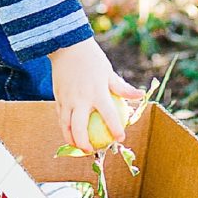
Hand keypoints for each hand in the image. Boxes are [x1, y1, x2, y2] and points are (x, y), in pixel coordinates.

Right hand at [48, 38, 142, 152]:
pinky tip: (70, 132)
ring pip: (66, 126)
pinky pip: (60, 117)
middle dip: (84, 144)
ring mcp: (67, 100)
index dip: (115, 129)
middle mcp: (80, 99)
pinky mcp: (58, 97)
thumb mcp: (109, 72)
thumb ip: (122, 88)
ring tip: (78, 147)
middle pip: (80, 128)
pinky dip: (65, 127)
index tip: (120, 138)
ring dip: (71, 139)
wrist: (67, 46)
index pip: (108, 116)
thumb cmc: (91, 59)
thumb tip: (139, 95)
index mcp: (96, 93)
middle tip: (91, 151)